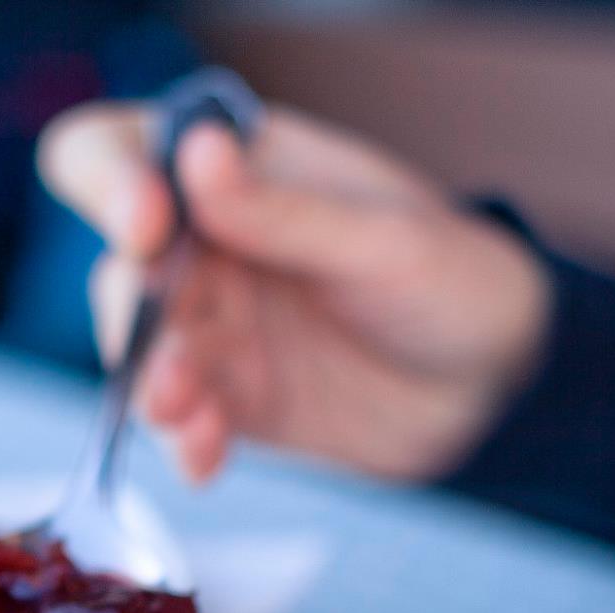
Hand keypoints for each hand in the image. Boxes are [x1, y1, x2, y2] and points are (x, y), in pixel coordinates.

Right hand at [38, 101, 552, 482]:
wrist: (502, 387)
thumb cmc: (457, 281)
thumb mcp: (386, 240)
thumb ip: (286, 214)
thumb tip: (198, 155)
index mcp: (239, 168)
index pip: (127, 152)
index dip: (113, 181)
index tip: (146, 224)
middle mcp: (208, 244)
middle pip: (123, 265)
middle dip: (136, 309)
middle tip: (169, 348)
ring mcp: (214, 326)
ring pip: (141, 349)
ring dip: (152, 381)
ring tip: (183, 409)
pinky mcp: (229, 399)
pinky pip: (180, 419)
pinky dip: (183, 439)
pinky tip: (205, 459)